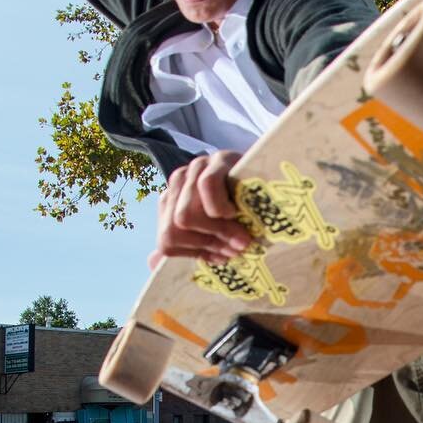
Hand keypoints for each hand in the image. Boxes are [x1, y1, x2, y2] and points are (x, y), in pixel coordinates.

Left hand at [148, 154, 252, 268]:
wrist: (271, 179)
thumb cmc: (242, 211)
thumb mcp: (212, 231)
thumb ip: (183, 245)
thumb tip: (151, 263)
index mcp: (172, 201)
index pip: (167, 240)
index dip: (195, 253)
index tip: (221, 257)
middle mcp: (179, 183)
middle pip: (174, 229)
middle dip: (208, 244)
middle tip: (234, 249)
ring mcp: (195, 168)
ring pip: (186, 215)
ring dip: (218, 232)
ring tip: (241, 237)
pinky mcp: (217, 159)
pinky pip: (206, 187)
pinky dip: (221, 207)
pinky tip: (236, 211)